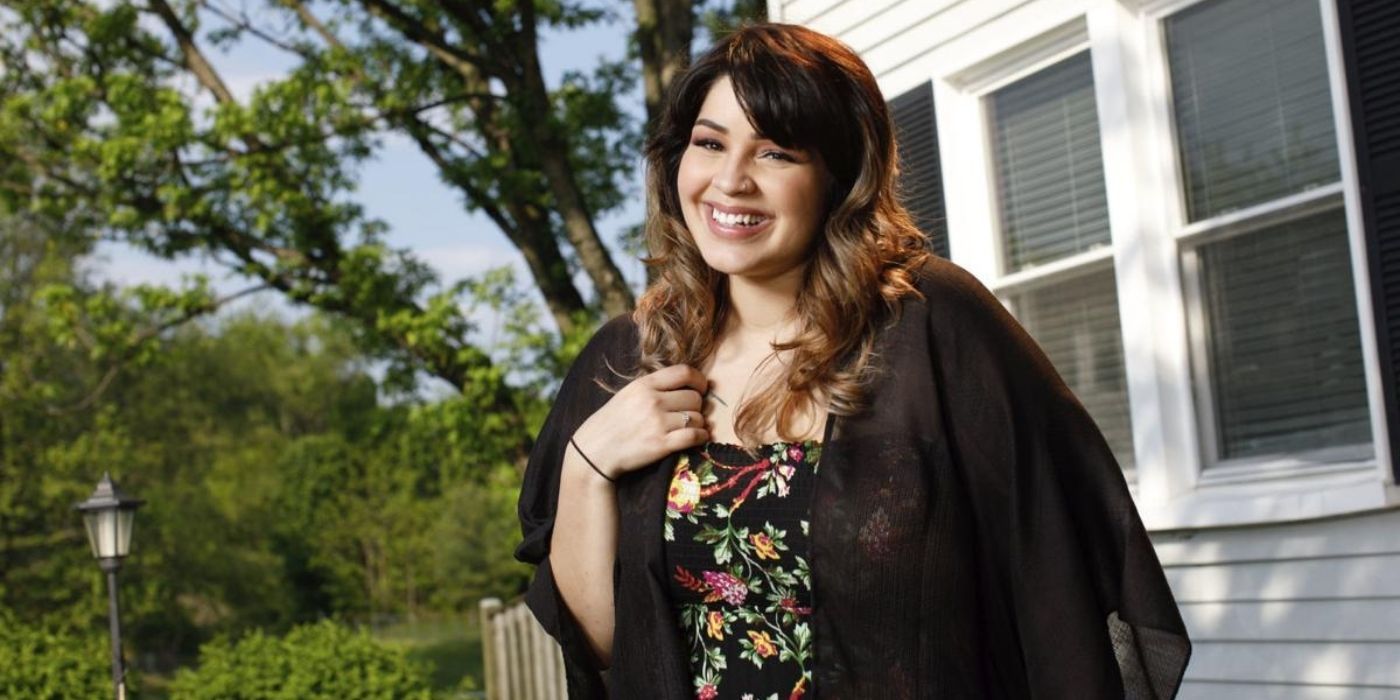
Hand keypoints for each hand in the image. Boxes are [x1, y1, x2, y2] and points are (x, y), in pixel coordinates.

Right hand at [570, 364, 709, 479]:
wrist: (594, 451)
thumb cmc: (612, 422)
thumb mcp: (628, 394)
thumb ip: (654, 387)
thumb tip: (687, 385)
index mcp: (644, 385)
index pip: (684, 372)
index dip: (699, 380)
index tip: (701, 389)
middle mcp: (652, 401)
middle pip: (695, 397)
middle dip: (697, 406)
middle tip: (691, 413)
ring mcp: (657, 423)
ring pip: (697, 417)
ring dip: (698, 423)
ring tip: (690, 427)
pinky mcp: (661, 444)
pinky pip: (694, 436)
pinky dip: (701, 437)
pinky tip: (698, 438)